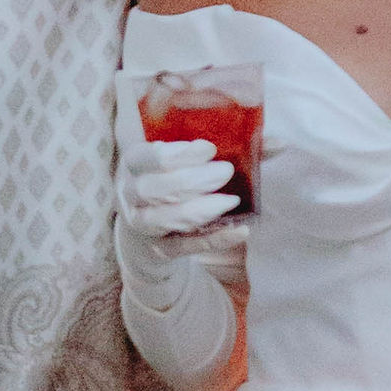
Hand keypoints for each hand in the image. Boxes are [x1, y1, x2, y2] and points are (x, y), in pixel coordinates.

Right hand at [118, 135, 237, 253]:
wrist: (143, 226)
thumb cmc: (165, 178)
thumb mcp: (172, 157)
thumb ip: (205, 146)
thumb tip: (259, 141)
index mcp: (133, 163)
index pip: (149, 158)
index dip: (179, 154)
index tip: (210, 149)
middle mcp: (131, 195)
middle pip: (157, 189)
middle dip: (194, 181)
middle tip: (226, 171)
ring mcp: (142, 225)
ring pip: (167, 219)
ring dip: (201, 210)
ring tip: (232, 200)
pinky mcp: (160, 249)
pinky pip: (187, 246)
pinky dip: (216, 239)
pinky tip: (240, 231)